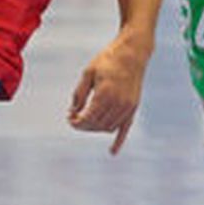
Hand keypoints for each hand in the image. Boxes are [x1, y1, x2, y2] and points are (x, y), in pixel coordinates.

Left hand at [68, 33, 151, 154]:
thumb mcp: (88, 73)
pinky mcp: (134, 107)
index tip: (69, 119)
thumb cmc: (108, 60)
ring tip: (86, 121)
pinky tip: (112, 152)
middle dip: (83, 125)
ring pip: (108, 128)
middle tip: (74, 119)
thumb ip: (79, 94)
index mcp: (105, 94)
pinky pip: (125, 128)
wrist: (132, 53)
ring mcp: (127, 106)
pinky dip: (119, 141)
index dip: (76, 122)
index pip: (88, 117)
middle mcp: (118, 103)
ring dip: (95, 129)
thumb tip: (72, 112)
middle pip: (97, 124)